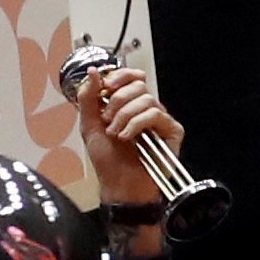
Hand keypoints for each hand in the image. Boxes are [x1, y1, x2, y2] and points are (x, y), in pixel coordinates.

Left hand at [73, 59, 179, 210]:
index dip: (119, 76)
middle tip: (107, 118)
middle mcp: (145, 110)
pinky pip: (155, 114)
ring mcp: (159, 120)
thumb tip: (92, 73)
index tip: (106, 86)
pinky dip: (136, 123)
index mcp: (127, 105)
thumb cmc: (108, 161)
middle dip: (117, 100)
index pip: (130, 77)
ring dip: (124, 116)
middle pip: (138, 84)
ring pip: (146, 99)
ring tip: (115, 133)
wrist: (119, 185)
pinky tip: (127, 137)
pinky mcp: (171, 131)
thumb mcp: (89, 125)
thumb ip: (88, 97)